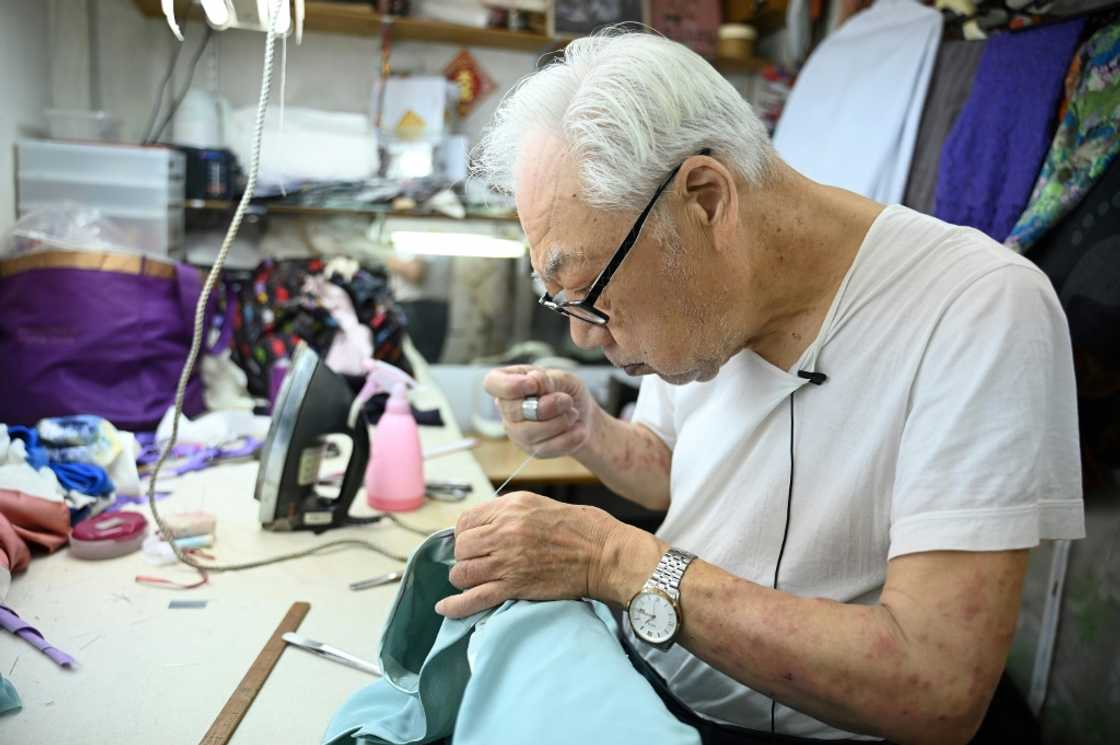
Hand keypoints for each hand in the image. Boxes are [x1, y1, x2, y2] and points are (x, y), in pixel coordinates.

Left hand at [434, 492, 622, 617]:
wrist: (602, 554)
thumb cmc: (577, 528)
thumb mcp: (537, 505)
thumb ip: (506, 513)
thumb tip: (480, 528)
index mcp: (510, 508)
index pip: (465, 522)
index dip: (466, 534)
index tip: (474, 543)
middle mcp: (504, 532)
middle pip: (461, 548)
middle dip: (466, 557)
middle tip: (480, 562)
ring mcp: (508, 561)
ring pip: (463, 573)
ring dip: (465, 578)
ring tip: (476, 579)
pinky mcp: (514, 586)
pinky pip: (474, 598)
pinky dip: (456, 606)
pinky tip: (445, 608)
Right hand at [483, 365, 598, 457]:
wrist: (584, 417)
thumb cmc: (568, 392)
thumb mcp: (563, 378)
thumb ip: (548, 379)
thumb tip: (533, 381)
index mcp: (509, 382)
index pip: (492, 383)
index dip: (510, 386)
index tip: (533, 385)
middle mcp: (506, 409)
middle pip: (513, 411)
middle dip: (547, 406)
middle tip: (567, 400)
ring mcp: (517, 432)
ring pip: (529, 433)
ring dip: (560, 422)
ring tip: (573, 413)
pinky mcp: (532, 450)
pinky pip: (547, 448)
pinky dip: (569, 438)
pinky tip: (577, 429)